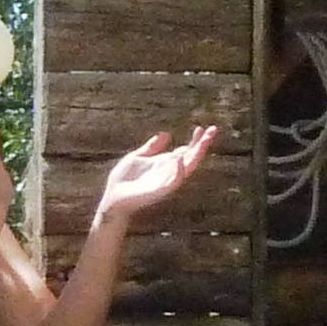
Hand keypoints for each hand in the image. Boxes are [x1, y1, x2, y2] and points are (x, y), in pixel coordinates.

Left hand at [89, 125, 217, 229]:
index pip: (185, 151)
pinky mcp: (159, 191)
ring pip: (187, 168)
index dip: (195, 140)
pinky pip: (172, 182)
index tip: (201, 127)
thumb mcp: (137, 156)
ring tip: (205, 140)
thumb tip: (166, 134)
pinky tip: (180, 158)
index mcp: (165, 164)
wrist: (112, 198)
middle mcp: (169, 172)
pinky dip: (177, 170)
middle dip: (202, 144)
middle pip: (191, 157)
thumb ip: (152, 147)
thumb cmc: (123, 179)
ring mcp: (166, 181)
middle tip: (213, 130)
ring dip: (197, 155)